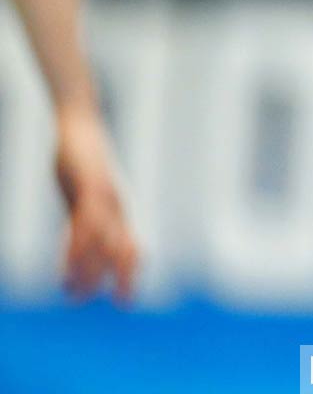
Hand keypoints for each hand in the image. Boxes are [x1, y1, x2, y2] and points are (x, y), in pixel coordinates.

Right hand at [54, 104, 136, 301]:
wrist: (78, 124)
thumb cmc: (80, 158)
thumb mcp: (82, 192)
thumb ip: (84, 216)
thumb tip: (80, 239)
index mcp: (115, 210)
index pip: (129, 246)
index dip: (130, 273)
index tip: (127, 299)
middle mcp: (114, 206)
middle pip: (125, 247)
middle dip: (124, 277)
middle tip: (118, 304)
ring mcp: (103, 196)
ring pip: (103, 239)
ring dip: (91, 270)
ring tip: (76, 294)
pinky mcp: (88, 185)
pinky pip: (86, 220)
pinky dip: (77, 246)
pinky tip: (67, 264)